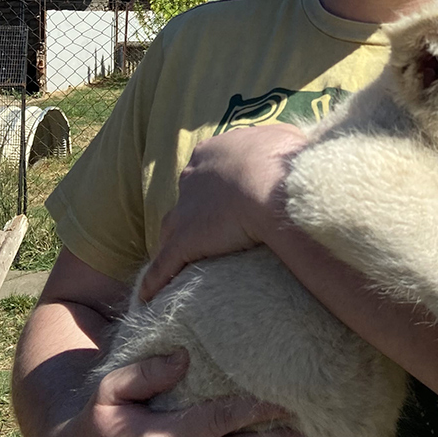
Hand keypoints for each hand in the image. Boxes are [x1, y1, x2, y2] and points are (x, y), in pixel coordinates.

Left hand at [139, 123, 307, 302]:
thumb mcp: (285, 139)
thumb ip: (279, 143)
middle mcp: (192, 178)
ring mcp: (184, 210)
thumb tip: (287, 150)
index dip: (220, 183)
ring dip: (174, 244)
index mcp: (214, 152)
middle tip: (214, 227)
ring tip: (184, 260)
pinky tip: (150, 297)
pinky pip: (163, 267)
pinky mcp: (183, 241)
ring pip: (170, 230)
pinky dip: (155, 281)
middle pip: (188, 199)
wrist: (272, 184)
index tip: (233, 195)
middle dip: (197, 212)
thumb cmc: (282, 160)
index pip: (209, 169)